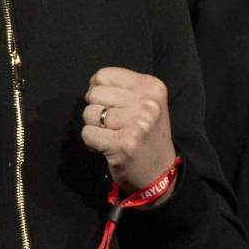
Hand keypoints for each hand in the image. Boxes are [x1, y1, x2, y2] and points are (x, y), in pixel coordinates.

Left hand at [80, 68, 175, 192]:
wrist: (160, 173)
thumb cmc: (147, 135)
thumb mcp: (147, 103)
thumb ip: (123, 89)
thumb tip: (92, 84)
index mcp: (152, 87)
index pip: (103, 75)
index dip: (100, 91)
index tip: (112, 106)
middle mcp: (147, 103)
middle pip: (94, 93)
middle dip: (97, 110)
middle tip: (113, 124)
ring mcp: (137, 124)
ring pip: (89, 114)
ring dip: (94, 127)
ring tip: (112, 135)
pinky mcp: (123, 144)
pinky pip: (88, 133)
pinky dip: (92, 142)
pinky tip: (108, 147)